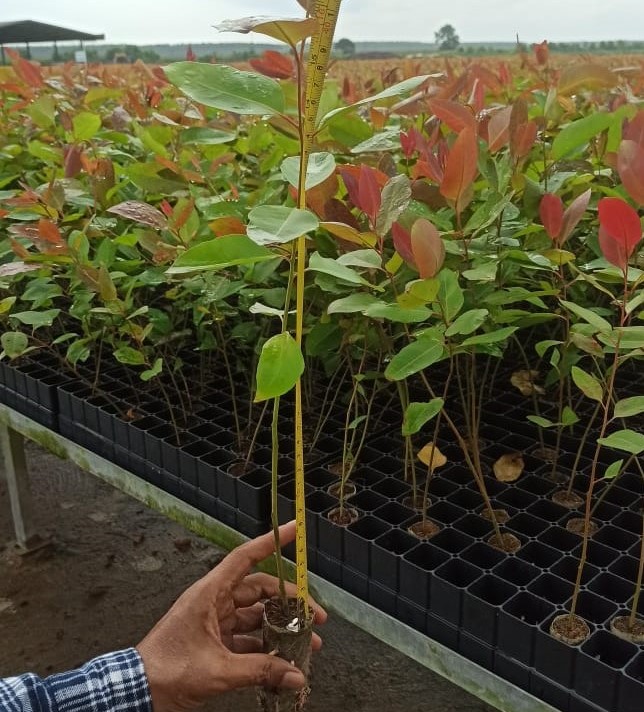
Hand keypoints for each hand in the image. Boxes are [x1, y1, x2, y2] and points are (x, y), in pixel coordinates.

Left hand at [136, 521, 325, 711]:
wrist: (137, 692)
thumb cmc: (165, 671)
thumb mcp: (217, 670)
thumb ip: (260, 671)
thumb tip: (294, 674)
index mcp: (210, 593)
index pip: (245, 557)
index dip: (270, 541)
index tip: (292, 529)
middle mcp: (215, 602)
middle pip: (261, 591)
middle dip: (291, 603)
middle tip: (315, 617)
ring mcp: (216, 622)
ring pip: (257, 617)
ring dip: (281, 629)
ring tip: (305, 644)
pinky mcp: (216, 643)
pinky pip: (248, 639)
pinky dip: (266, 649)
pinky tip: (282, 662)